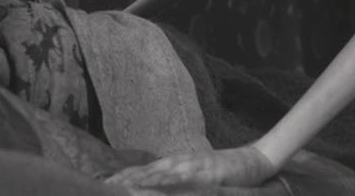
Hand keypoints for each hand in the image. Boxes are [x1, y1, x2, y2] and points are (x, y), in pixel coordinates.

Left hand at [106, 145, 279, 190]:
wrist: (252, 162)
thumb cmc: (222, 174)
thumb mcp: (196, 179)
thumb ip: (177, 184)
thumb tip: (158, 191)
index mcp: (174, 165)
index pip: (142, 171)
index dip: (123, 178)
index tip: (103, 185)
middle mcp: (179, 162)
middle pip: (144, 170)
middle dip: (123, 179)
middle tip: (102, 186)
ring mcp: (191, 164)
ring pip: (158, 172)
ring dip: (138, 179)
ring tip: (119, 186)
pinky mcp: (205, 168)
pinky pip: (181, 176)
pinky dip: (165, 180)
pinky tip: (153, 184)